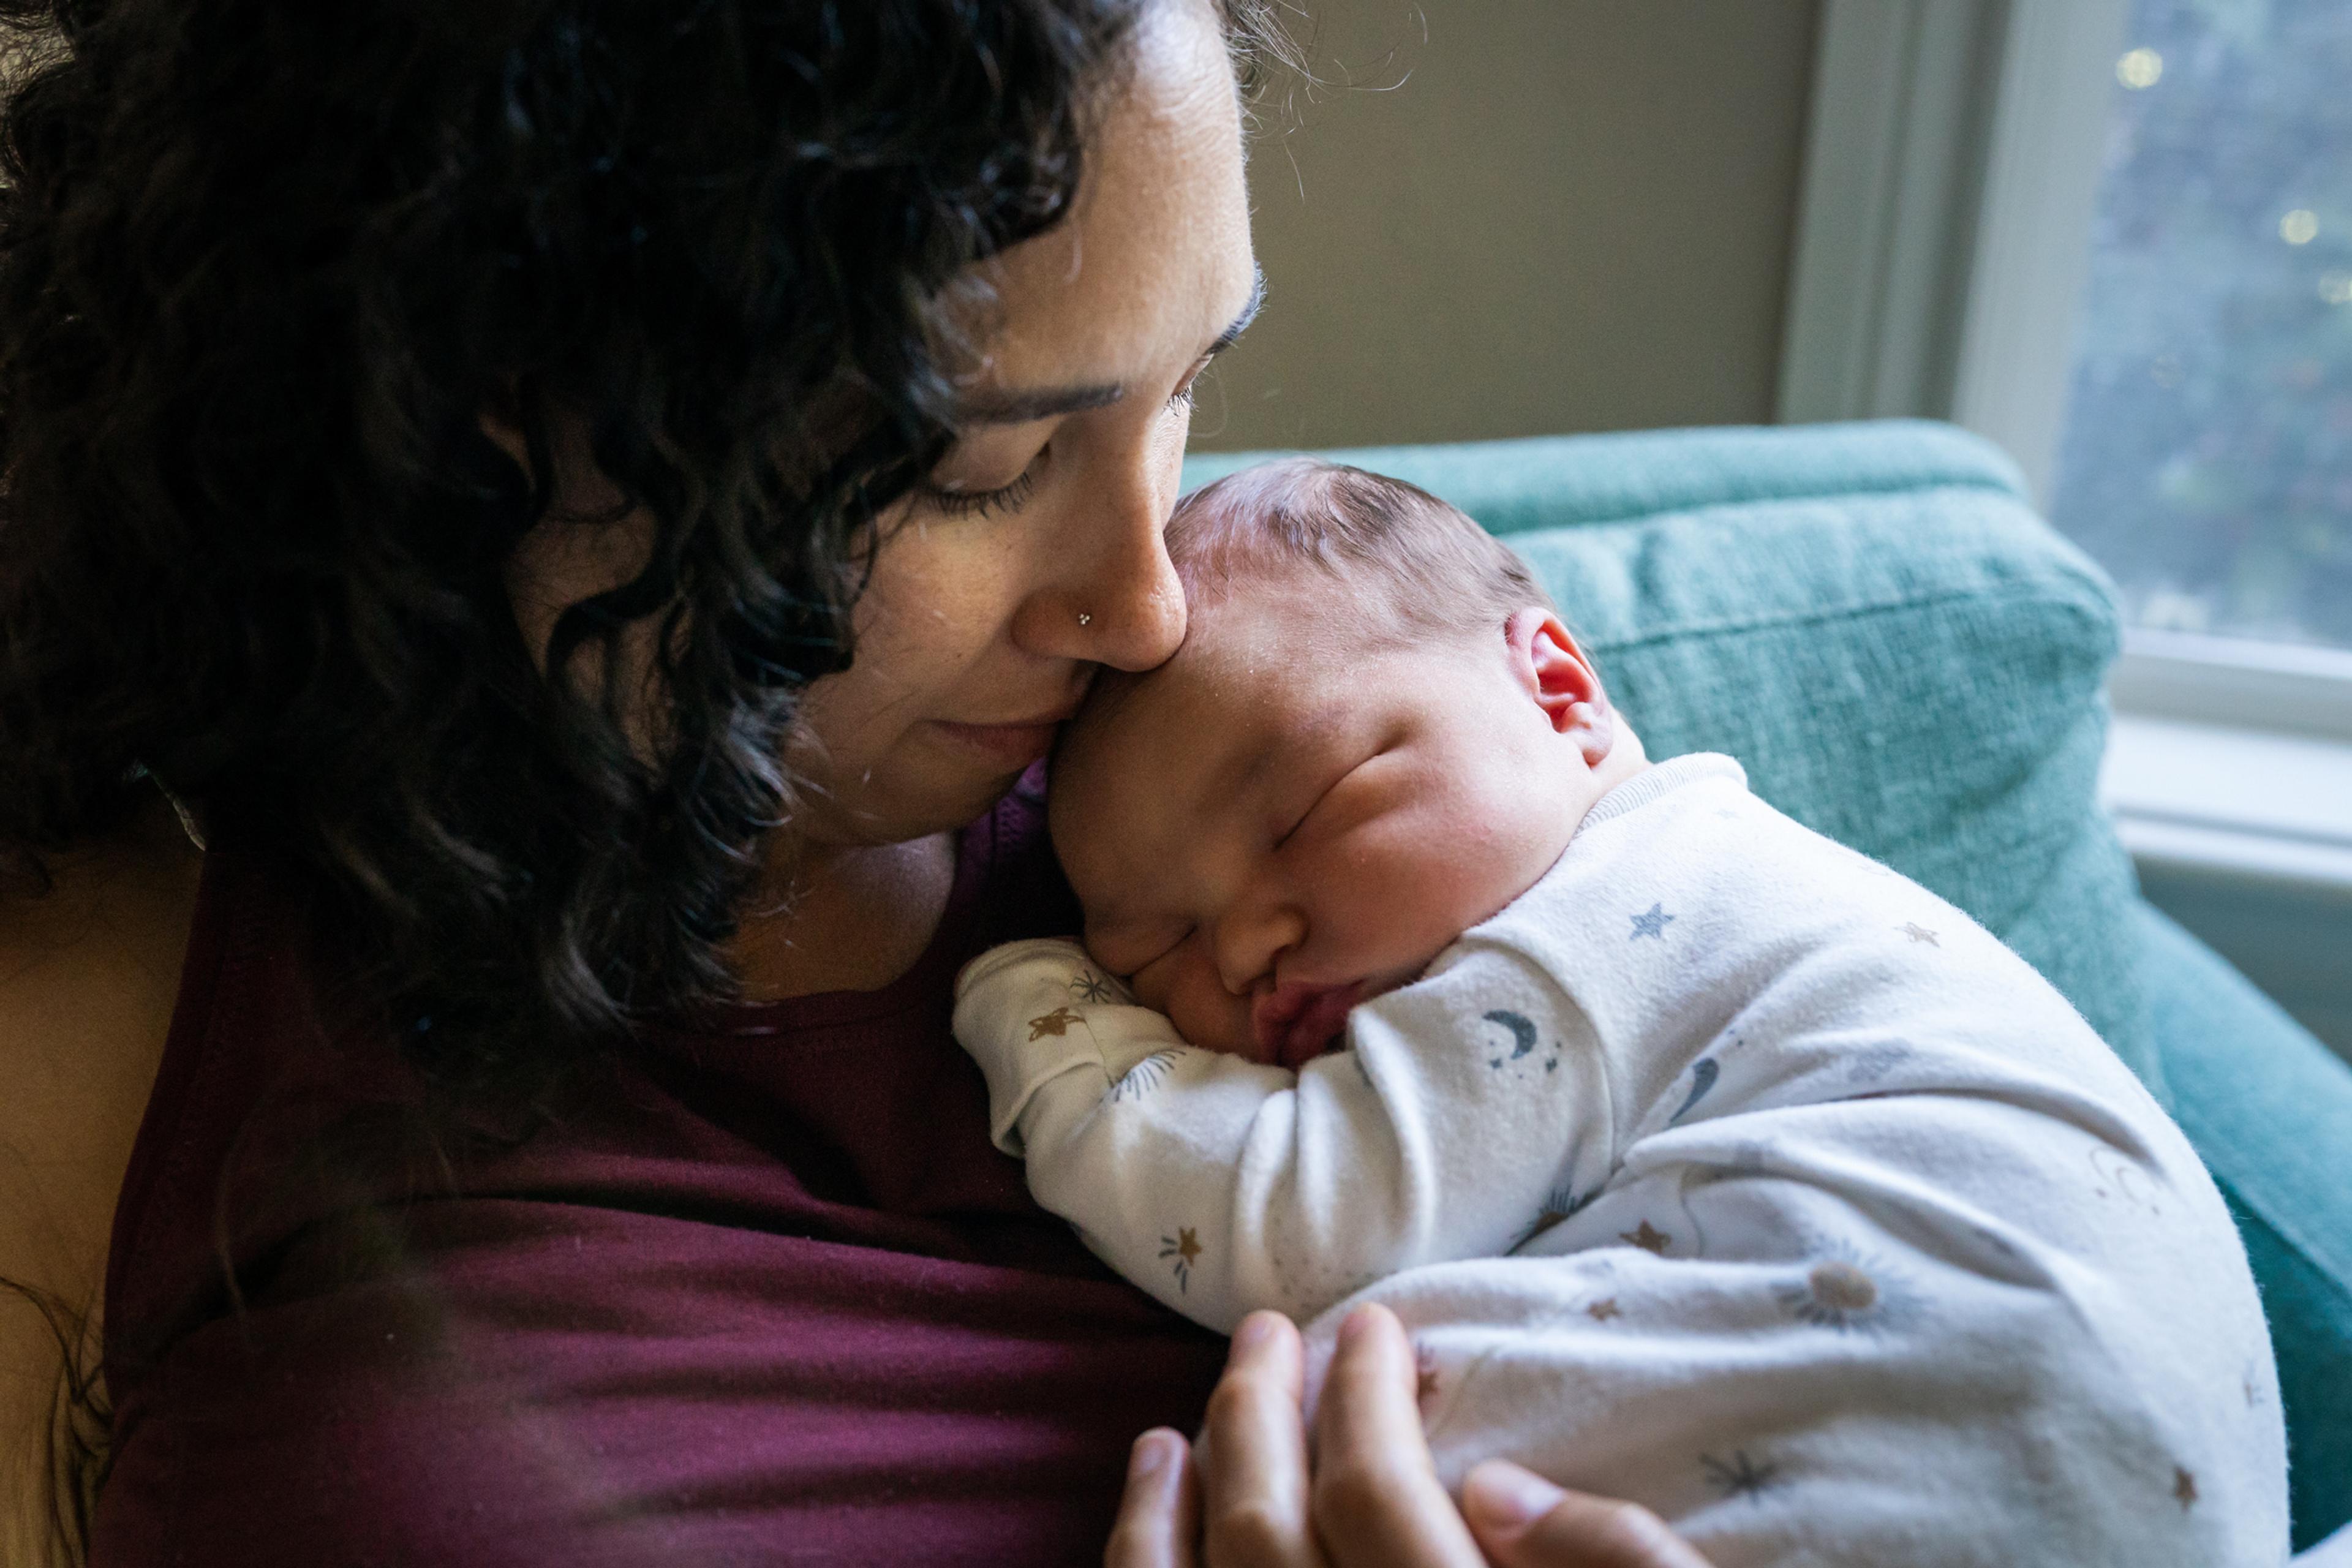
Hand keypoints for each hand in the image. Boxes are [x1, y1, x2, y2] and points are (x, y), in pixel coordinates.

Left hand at [1106, 1303, 1714, 1567]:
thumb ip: (1612, 1562)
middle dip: (1257, 1414)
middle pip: (1267, 1534)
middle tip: (1266, 1334)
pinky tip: (1153, 1530)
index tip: (1372, 1326)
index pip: (1374, 1491)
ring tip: (1181, 1423)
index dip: (1363, 1392)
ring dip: (1174, 1503)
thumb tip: (1492, 1489)